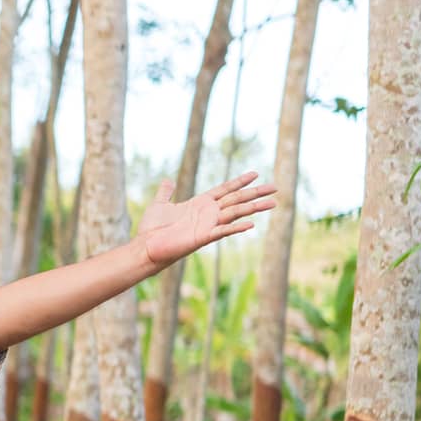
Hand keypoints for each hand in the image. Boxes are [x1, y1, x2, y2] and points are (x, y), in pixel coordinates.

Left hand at [138, 171, 277, 265]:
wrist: (145, 247)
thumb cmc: (151, 229)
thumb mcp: (159, 205)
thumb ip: (166, 192)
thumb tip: (168, 180)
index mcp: (199, 204)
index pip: (224, 189)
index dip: (239, 181)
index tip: (255, 173)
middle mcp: (207, 213)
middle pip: (236, 199)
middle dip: (255, 193)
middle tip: (275, 187)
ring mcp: (207, 225)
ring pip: (235, 213)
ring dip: (254, 208)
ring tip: (273, 203)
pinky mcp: (203, 237)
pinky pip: (223, 231)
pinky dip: (236, 228)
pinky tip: (252, 225)